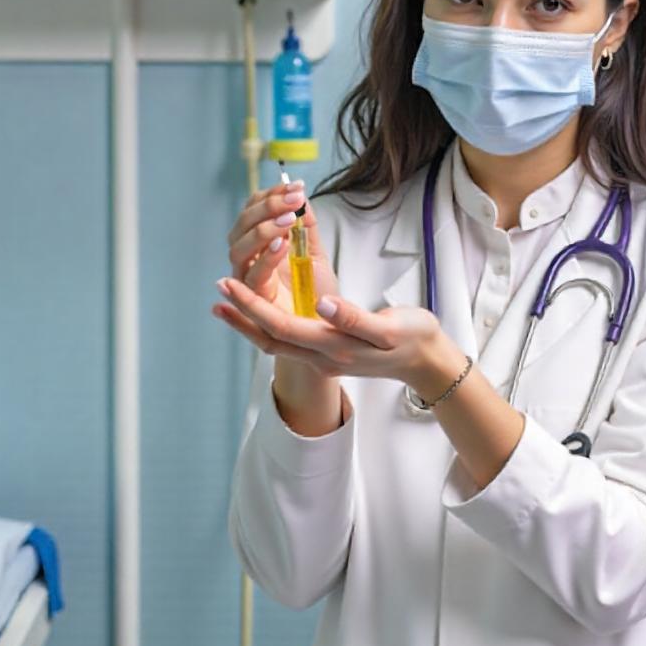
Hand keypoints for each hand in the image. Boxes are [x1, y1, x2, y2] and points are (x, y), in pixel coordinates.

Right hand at [212, 181, 338, 346]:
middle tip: (294, 199)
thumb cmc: (318, 294)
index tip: (296, 186)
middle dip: (264, 208)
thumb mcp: (314, 254)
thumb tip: (302, 197)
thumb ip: (307, 229)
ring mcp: (247, 280)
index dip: (270, 196)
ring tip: (288, 220)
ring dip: (261, 230)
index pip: (253, 211)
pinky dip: (264, 258)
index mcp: (259, 244)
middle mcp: (248, 260)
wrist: (328, 331)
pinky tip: (281, 244)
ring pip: (238, 249)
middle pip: (240, 227)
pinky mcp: (254, 302)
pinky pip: (253, 277)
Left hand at [213, 279, 459, 387]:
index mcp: (334, 347)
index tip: (231, 284)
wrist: (426, 362)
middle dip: (241, 313)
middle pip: (270, 337)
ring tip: (227, 302)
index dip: (252, 306)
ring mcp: (324, 358)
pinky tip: (262, 308)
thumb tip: (322, 304)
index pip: (282, 326)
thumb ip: (353, 317)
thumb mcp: (388, 326)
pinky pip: (288, 339)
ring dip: (249, 321)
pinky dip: (268, 323)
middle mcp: (322, 357)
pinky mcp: (328, 352)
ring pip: (276, 341)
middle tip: (219, 287)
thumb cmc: (412, 338)